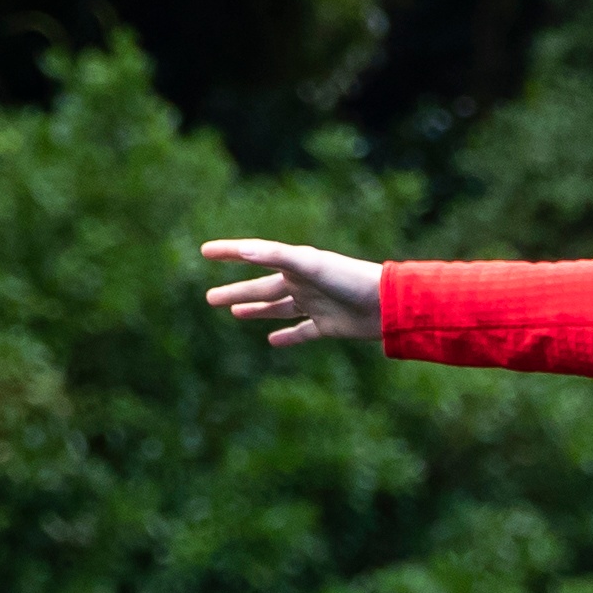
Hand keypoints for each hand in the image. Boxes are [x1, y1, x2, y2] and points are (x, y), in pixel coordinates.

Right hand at [198, 238, 384, 346]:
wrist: (387, 304)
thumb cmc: (350, 278)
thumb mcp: (311, 264)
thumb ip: (278, 256)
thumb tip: (245, 250)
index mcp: (296, 263)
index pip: (255, 255)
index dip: (230, 253)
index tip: (205, 251)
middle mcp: (303, 282)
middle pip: (262, 288)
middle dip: (236, 291)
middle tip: (209, 298)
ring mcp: (314, 304)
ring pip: (278, 308)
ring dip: (257, 310)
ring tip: (235, 312)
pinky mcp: (328, 325)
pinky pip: (302, 332)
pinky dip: (287, 337)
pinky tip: (272, 341)